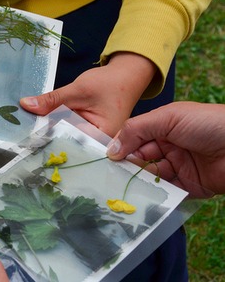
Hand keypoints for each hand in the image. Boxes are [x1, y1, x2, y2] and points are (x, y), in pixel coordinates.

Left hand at [20, 52, 155, 135]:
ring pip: (63, 135)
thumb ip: (53, 100)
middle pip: (65, 141)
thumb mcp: (78, 89)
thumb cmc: (109, 82)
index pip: (69, 141)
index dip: (47, 137)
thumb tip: (26, 105)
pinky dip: (55, 124)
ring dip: (48, 129)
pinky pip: (66, 130)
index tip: (26, 136)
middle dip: (45, 134)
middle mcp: (98, 143)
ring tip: (28, 131)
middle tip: (23, 134)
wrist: (125, 76)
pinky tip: (40, 123)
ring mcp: (91, 138)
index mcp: (101, 138)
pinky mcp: (85, 131)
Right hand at [107, 102, 224, 195]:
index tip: (106, 158)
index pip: (134, 137)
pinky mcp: (189, 187)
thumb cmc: (209, 124)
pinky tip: (143, 197)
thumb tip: (111, 149)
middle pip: (139, 158)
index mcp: (163, 127)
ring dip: (138, 181)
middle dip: (127, 166)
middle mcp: (168, 146)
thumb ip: (137, 130)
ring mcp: (178, 167)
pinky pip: (167, 192)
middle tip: (112, 175)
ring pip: (150, 176)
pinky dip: (155, 195)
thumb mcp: (169, 118)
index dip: (120, 147)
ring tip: (126, 188)